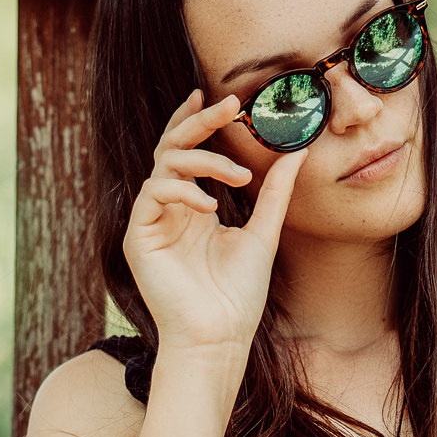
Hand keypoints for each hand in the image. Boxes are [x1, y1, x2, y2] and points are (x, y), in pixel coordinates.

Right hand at [121, 88, 310, 354]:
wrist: (219, 337)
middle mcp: (169, 210)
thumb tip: (297, 150)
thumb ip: (275, 192)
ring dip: (203, 161)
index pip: (189, 152)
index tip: (221, 98)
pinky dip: (183, 190)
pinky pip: (153, 194)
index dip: (198, 122)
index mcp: (193, 207)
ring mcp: (152, 222)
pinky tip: (211, 207)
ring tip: (238, 178)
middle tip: (227, 105)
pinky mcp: (138, 238)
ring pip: (164, 165)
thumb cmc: (238, 296)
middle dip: (198, 122)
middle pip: (172, 148)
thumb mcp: (263, 233)